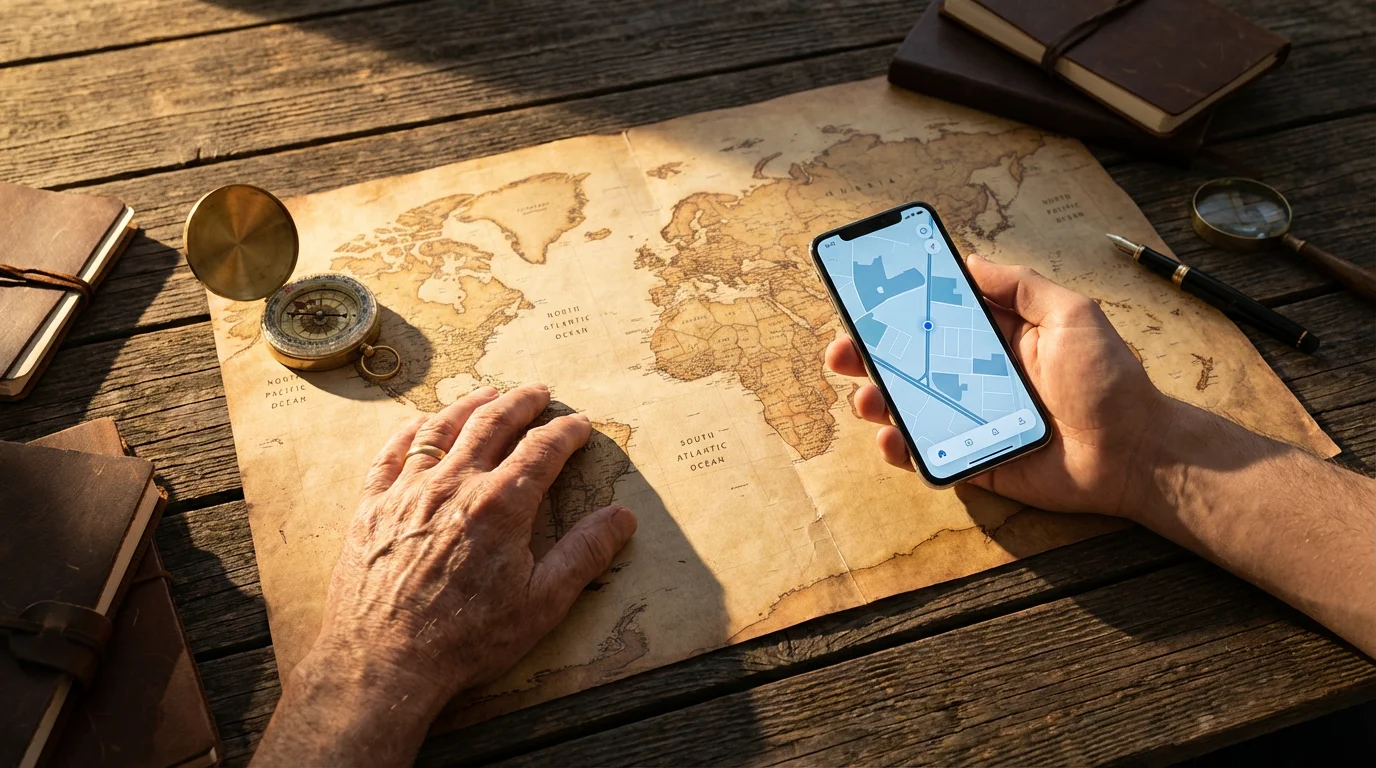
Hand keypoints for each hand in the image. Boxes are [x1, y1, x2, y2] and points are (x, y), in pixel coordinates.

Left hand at [255, 384, 636, 765]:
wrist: (384, 662)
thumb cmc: (466, 640)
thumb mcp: (541, 604)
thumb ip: (583, 554)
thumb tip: (622, 518)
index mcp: (501, 505)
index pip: (543, 449)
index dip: (566, 431)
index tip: (579, 424)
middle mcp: (454, 485)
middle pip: (492, 423)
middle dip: (521, 402)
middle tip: (538, 393)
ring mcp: (408, 491)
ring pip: (441, 428)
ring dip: (470, 405)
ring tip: (488, 394)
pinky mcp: (371, 506)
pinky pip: (392, 453)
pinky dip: (411, 431)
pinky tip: (422, 425)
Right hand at [826, 254, 1169, 516]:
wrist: (1136, 455)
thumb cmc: (1110, 382)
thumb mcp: (1072, 315)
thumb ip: (1021, 286)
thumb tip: (970, 261)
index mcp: (998, 337)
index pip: (937, 316)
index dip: (899, 308)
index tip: (865, 298)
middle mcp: (978, 376)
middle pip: (910, 362)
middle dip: (869, 354)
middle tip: (842, 351)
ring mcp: (971, 419)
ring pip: (909, 407)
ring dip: (877, 399)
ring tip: (866, 397)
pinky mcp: (974, 459)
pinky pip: (927, 453)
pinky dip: (901, 448)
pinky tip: (891, 438)